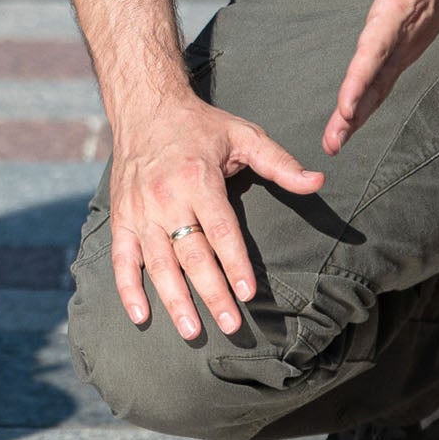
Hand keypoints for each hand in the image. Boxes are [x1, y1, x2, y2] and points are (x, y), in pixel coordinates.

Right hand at [107, 96, 325, 342]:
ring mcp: (139, 211)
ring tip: (193, 331)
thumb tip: (318, 181)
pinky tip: (141, 316)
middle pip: (191, 254)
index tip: (248, 292)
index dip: (234, 262)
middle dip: (212, 293)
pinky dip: (128, 289)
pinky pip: (121, 260)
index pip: (220, 229)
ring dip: (175, 300)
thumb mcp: (243, 135)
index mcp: (198, 178)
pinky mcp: (121, 219)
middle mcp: (166, 198)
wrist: (144, 109)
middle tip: (231, 325)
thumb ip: (280, 162)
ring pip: (158, 263)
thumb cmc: (200, 126)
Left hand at [324, 0, 438, 154]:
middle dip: (354, 113)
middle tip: (332, 142)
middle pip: (375, 80)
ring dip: (356, 117)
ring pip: (379, 87)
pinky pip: (382, 82)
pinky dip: (365, 105)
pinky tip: (348, 124)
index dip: (360, 77)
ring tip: (333, 144)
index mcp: (401, 10)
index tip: (345, 105)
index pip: (377, 48)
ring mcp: (406, 47)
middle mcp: (405, 37)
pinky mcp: (404, 50)